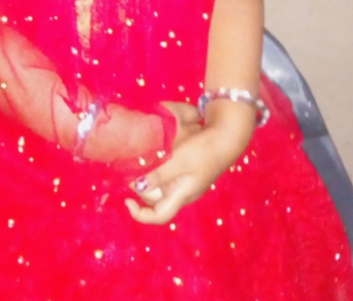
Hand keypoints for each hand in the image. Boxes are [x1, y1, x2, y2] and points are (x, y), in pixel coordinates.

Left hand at [125, 117, 248, 224]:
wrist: (226, 136)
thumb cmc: (204, 150)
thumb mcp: (179, 161)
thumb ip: (159, 174)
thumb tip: (137, 187)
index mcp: (181, 195)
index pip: (159, 215)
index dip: (140, 214)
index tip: (126, 200)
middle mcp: (182, 192)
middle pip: (155, 198)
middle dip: (141, 187)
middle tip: (129, 169)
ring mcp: (186, 181)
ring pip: (159, 185)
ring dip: (147, 176)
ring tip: (136, 161)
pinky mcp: (188, 170)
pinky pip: (166, 174)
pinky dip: (156, 168)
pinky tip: (151, 154)